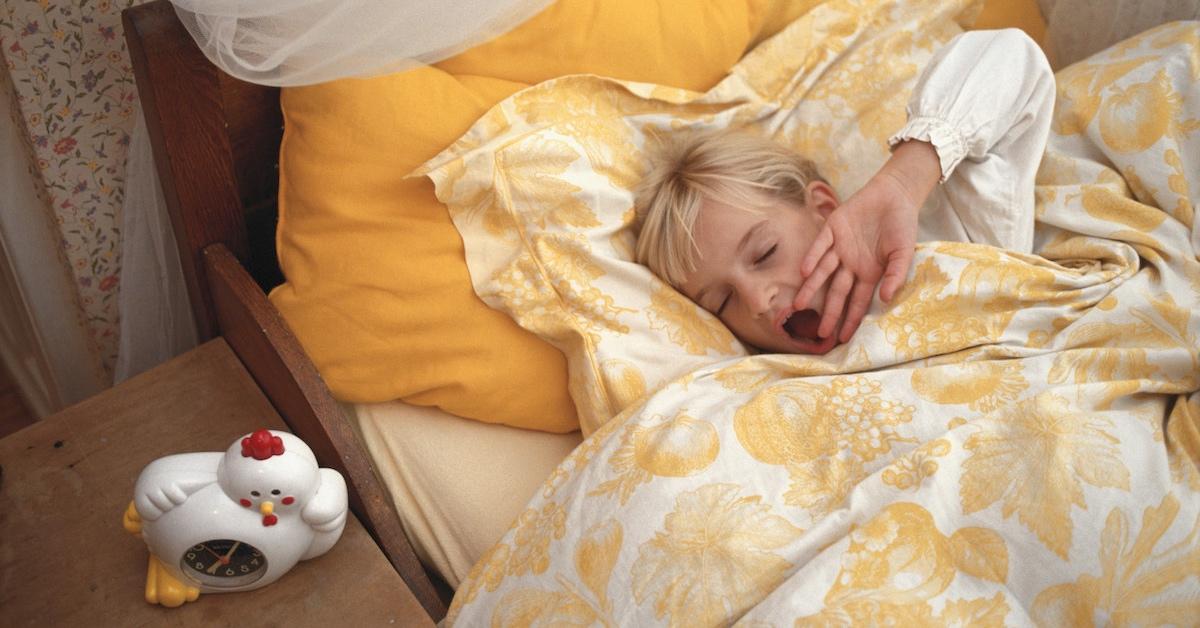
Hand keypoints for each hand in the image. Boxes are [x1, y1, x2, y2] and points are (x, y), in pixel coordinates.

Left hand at [794, 140, 939, 341]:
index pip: (857, 301)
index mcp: (868, 273)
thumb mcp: (904, 253)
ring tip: (798, 305)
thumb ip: (896, 275)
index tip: (841, 338)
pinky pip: (820, 245)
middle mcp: (851, 264)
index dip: (850, 319)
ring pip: (822, 272)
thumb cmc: (902, 225)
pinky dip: (812, 257)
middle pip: (836, 292)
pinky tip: (804, 271)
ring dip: (811, 287)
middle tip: (818, 333)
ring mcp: (840, 247)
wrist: (894, 193)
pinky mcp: (832, 228)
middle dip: (828, 312)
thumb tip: (885, 298)